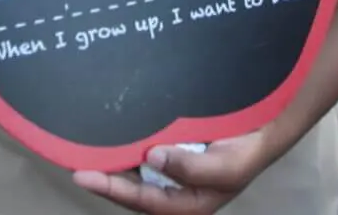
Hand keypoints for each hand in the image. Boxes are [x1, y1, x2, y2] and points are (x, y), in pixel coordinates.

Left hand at [73, 132, 274, 213]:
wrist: (264, 131)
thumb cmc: (247, 153)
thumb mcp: (226, 166)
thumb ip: (190, 167)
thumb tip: (152, 157)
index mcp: (186, 206)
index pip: (141, 200)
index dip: (110, 188)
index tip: (82, 175)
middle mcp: (173, 194)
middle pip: (130, 191)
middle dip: (104, 180)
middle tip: (73, 163)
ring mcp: (170, 175)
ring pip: (133, 174)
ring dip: (111, 165)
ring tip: (82, 151)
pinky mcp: (171, 155)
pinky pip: (142, 155)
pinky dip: (125, 149)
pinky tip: (110, 137)